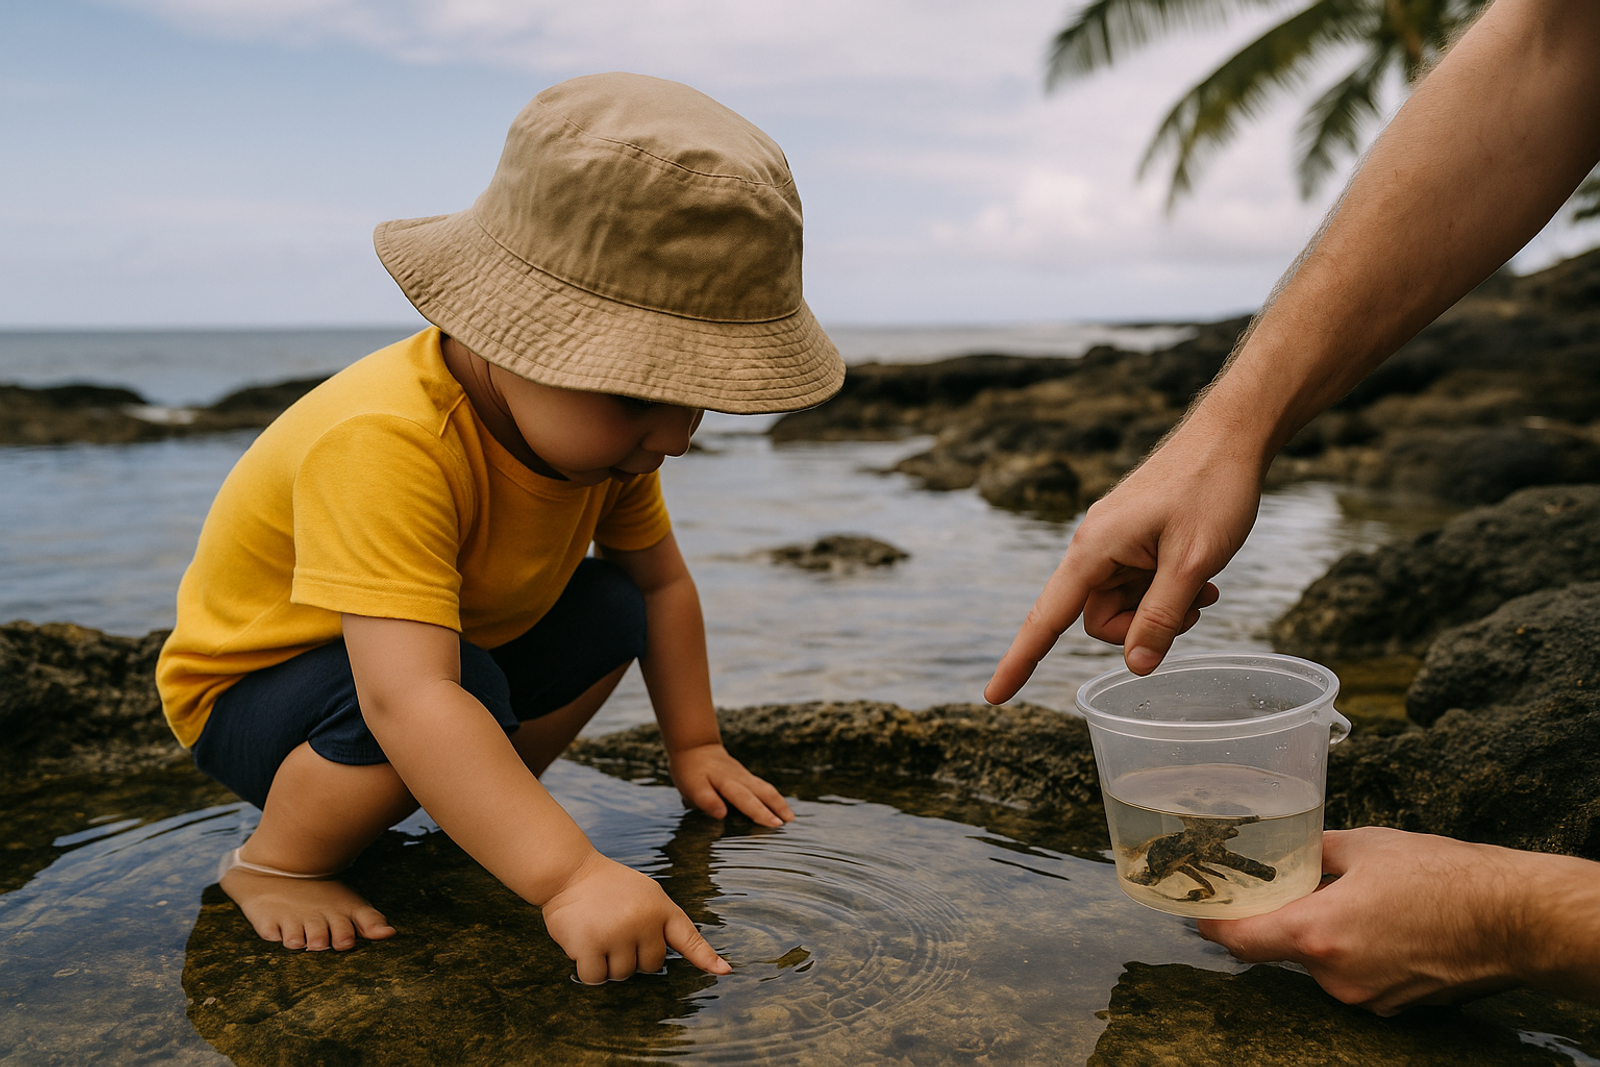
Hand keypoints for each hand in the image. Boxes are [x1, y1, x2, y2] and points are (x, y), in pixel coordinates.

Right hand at [541, 849, 731, 983]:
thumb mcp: (645, 894)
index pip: (689, 938)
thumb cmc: (608, 887)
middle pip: (649, 967)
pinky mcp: (590, 945)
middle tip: (614, 929)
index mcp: (661, 908)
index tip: (724, 972)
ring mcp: (617, 934)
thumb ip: (659, 922)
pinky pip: (595, 978)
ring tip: (598, 932)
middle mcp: (644, 922)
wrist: (569, 872)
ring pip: (621, 975)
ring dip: (608, 963)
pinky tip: (581, 944)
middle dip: (631, 956)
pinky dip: (588, 970)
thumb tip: (661, 959)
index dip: (706, 958)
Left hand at [668, 742, 793, 827]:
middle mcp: (739, 779)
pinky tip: (779, 806)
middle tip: (789, 822)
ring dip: (779, 802)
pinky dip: (774, 797)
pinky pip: (763, 787)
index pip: (745, 800)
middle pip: (763, 792)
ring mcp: (744, 776)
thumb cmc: (690, 771)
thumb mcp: (690, 787)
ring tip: (790, 818)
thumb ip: (706, 800)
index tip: (774, 824)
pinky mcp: (745, 776)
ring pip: (766, 789)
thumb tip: (722, 814)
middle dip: (777, 807)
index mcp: (726, 783)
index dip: (760, 812)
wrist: (695, 747)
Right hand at [984, 429, 1255, 702]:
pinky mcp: (1132, 538)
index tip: (995, 697)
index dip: (1020, 661)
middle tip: (1194, 607)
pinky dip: (1166, 590)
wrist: (1230, 437)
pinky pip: (1138, 584)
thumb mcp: (1193, 562)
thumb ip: (1162, 617)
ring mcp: (1113, 542)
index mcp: (1094, 550)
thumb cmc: (1212, 490)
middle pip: (1098, 619)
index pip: (1046, 619)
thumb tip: (1136, 667)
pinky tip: (1202, 577)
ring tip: (1204, 586)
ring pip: (1123, 604)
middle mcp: (1094, 547)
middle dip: (1143, 626)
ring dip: (1162, 608)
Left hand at [1196, 828, 1533, 1014]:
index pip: (1241, 939)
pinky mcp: (1391, 1007)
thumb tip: (1291, 847)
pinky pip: (1353, 975)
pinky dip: (1354, 950)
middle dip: (1282, 918)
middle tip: (1287, 886)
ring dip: (1323, 934)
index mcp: (1317, 934)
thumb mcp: (1365, 844)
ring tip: (1356, 898)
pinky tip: (1382, 922)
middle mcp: (1333, 976)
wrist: (1513, 920)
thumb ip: (1315, 851)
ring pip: (1320, 962)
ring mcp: (1363, 998)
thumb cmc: (1443, 877)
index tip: (1198, 912)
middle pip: (1281, 948)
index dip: (1214, 925)